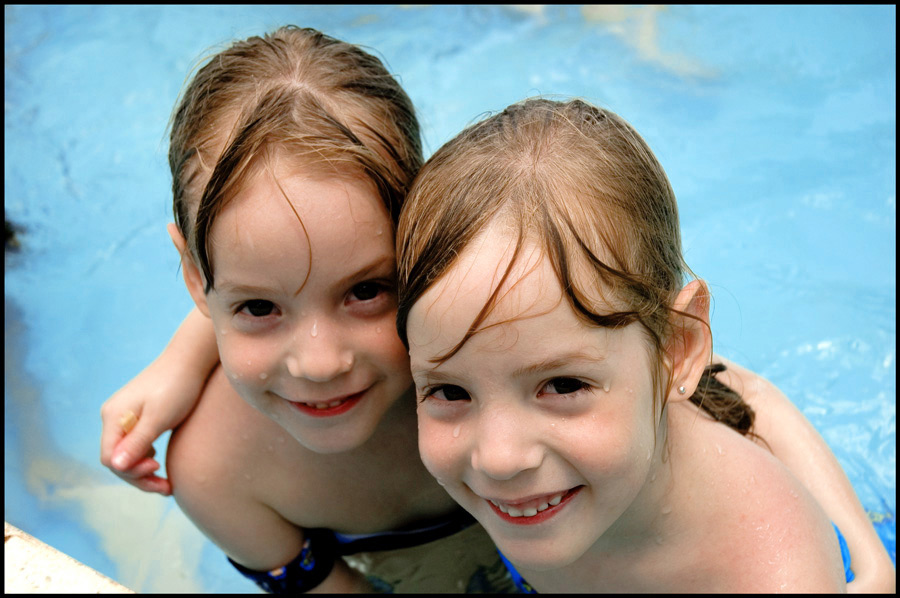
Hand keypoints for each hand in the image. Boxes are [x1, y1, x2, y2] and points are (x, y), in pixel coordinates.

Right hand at [99, 360, 201, 494]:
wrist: (190, 361)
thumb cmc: (177, 387)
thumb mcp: (159, 417)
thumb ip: (137, 442)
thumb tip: (115, 466)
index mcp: (114, 417)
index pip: (110, 458)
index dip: (131, 471)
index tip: (158, 470)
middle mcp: (113, 417)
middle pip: (117, 459)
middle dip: (139, 477)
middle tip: (166, 487)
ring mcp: (124, 416)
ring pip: (126, 455)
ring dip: (143, 471)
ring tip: (166, 482)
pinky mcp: (137, 416)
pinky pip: (135, 445)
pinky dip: (146, 458)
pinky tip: (160, 461)